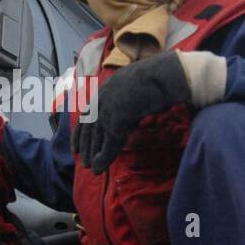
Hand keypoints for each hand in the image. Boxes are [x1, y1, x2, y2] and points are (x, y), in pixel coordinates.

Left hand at [74, 52, 191, 173]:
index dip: (81, 129)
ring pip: (95, 136)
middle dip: (85, 144)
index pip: (88, 111)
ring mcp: (110, 108)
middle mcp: (104, 97)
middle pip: (89, 126)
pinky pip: (108, 144)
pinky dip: (103, 158)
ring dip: (91, 153)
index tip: (77, 143)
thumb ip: (130, 98)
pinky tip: (98, 169)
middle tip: (82, 160)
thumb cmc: (160, 78)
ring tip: (89, 167)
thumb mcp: (138, 86)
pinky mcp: (117, 120)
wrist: (167, 74)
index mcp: (108, 87)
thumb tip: (132, 109)